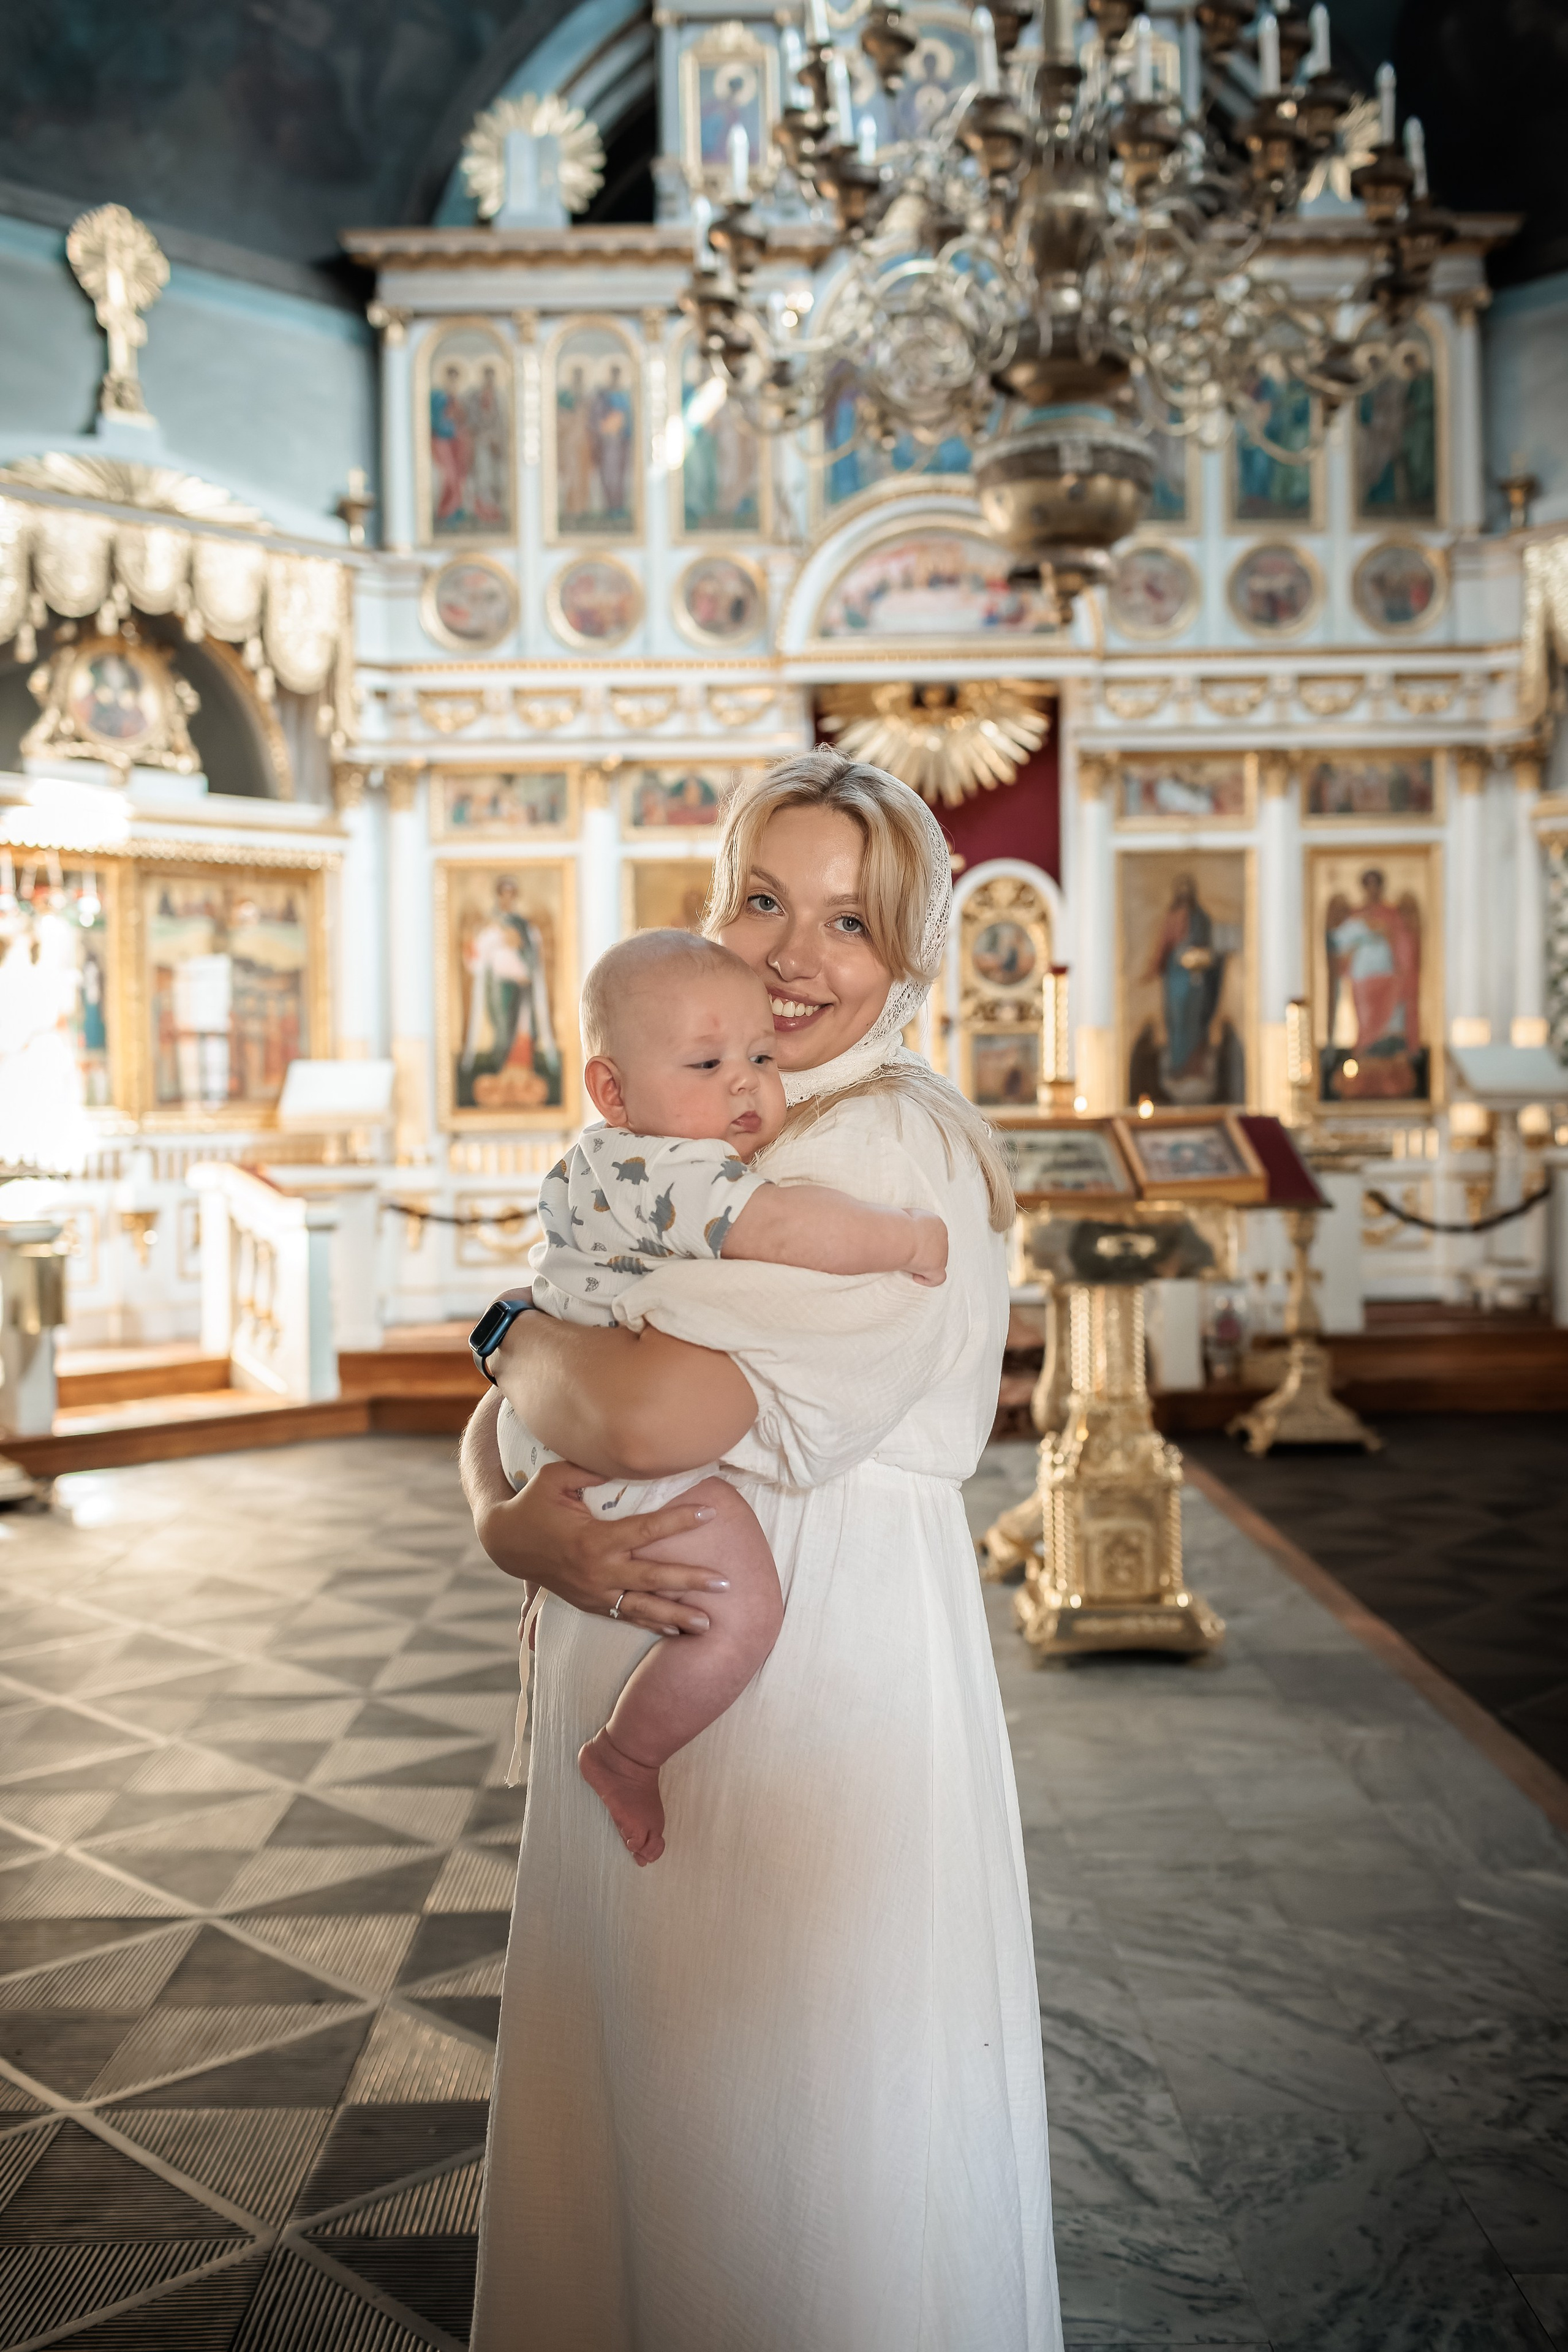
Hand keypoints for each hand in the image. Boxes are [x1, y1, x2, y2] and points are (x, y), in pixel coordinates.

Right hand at [475, 1458, 724, 1636]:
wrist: (506, 1543)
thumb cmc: (534, 1504)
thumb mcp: (556, 1477)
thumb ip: (592, 1469)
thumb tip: (628, 1459)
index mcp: (595, 1539)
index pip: (646, 1531)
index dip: (680, 1521)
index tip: (710, 1512)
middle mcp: (598, 1571)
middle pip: (653, 1578)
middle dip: (690, 1581)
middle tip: (724, 1584)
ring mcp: (594, 1592)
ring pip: (642, 1607)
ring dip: (676, 1615)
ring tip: (708, 1624)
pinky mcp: (590, 1603)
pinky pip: (625, 1615)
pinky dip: (650, 1622)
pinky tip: (675, 1628)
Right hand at [906, 1209, 948, 1287]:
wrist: (901, 1235)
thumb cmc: (897, 1223)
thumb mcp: (906, 1214)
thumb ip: (909, 1220)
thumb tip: (900, 1224)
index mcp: (936, 1223)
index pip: (933, 1233)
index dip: (923, 1241)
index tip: (910, 1244)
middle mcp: (942, 1237)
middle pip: (937, 1248)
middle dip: (925, 1253)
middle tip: (910, 1255)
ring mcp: (942, 1253)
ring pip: (938, 1262)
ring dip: (925, 1265)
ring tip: (908, 1265)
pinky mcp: (937, 1267)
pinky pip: (938, 1278)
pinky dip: (928, 1280)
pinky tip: (915, 1277)